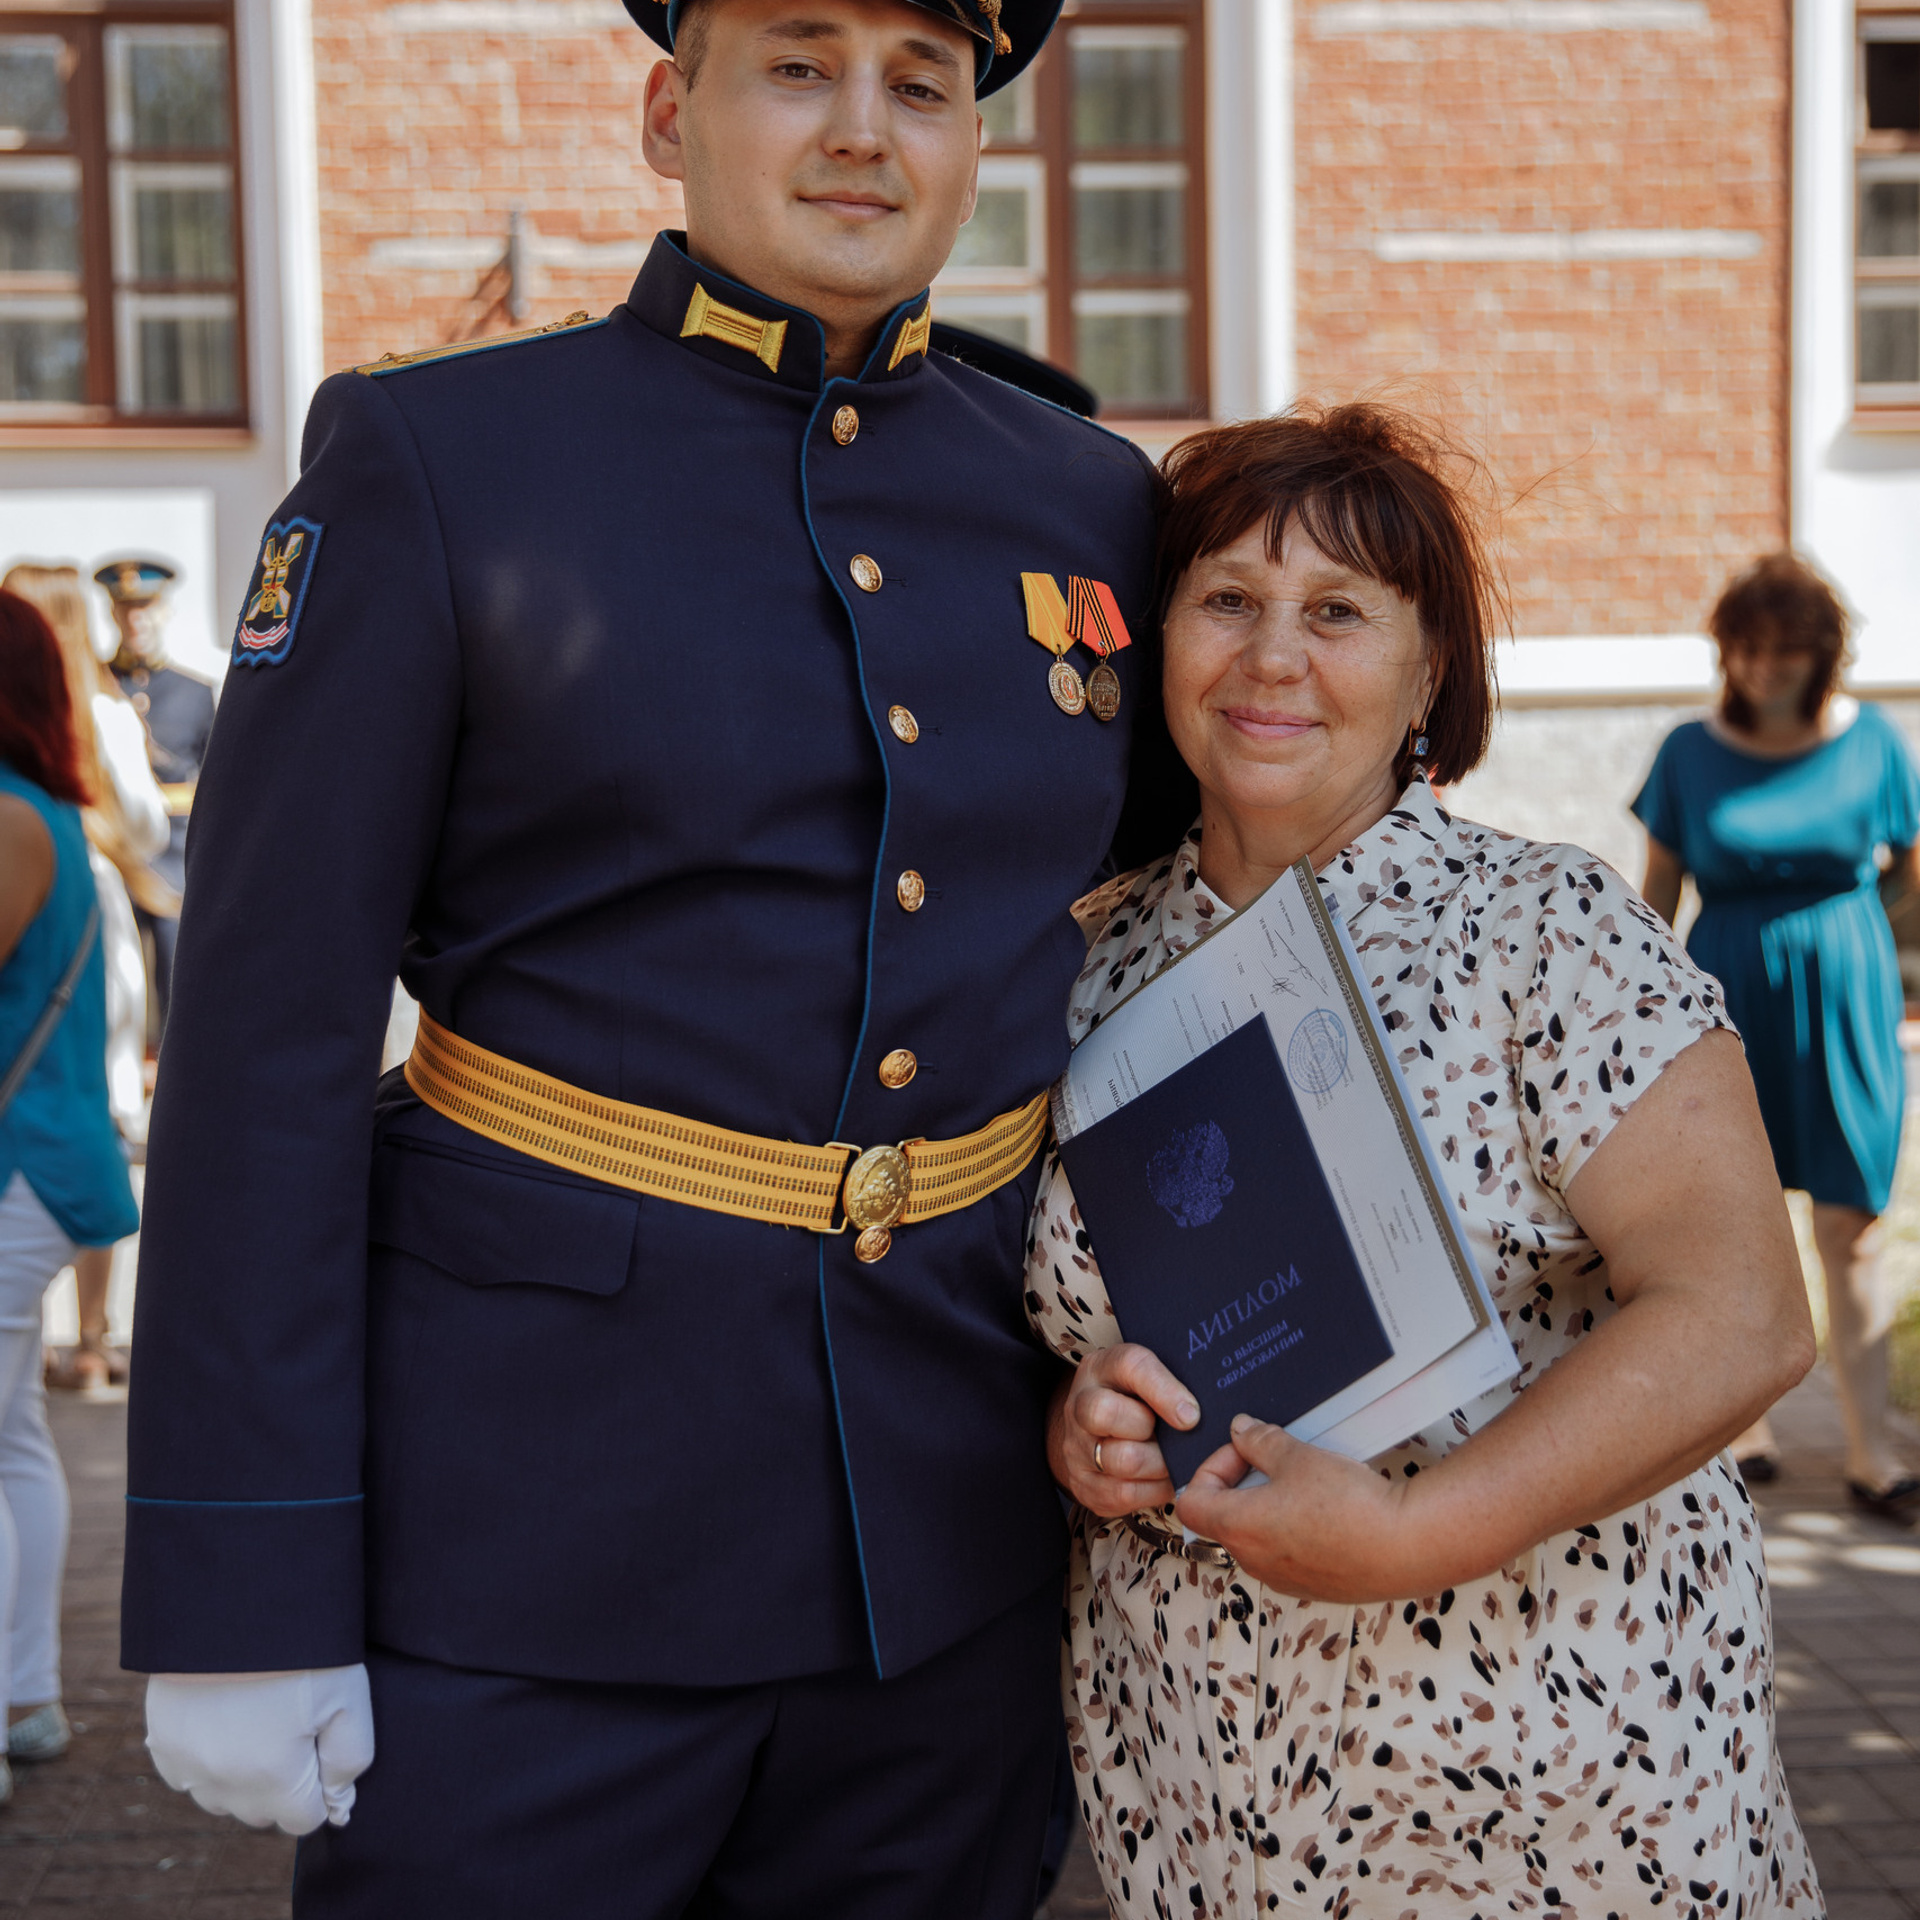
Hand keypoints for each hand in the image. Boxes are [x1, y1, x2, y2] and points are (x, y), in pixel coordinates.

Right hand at [146, 1665, 374, 1834]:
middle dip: (283, 1786)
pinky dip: (208, 1761)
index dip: (321, 1789)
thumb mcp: (348, 1697)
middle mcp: (224, 1783)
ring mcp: (188, 1765)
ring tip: (260, 1721)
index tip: (321, 1749)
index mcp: (273, 1776)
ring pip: (223, 1799)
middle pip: (262, 1813)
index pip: (303, 1819)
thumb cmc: (302, 1648)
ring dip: (243, 1778)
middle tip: (294, 1728)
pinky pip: (189, 1777)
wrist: (235, 1601)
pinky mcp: (162, 1743)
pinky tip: (226, 1720)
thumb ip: (349, 1760)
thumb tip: (338, 1805)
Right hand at [1047, 1343, 1199, 1516]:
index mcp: (1102, 1367)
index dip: (1163, 1390)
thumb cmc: (1136, 1402)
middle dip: (1150, 1429)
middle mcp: (1080, 1404)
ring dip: (1158, 1464)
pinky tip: (1162, 1478)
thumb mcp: (1151, 1378)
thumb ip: (1176, 1382)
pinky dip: (1152, 1490)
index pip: (1130, 1365)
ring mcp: (1076, 1447)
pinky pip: (1122, 1494)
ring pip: (1120, 1460)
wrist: (1096, 1434)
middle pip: (1105, 1413)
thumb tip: (1217, 1404)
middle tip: (1174, 1436)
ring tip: (1173, 1459)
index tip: (1192, 1414)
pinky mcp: (1084, 1485)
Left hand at [1176, 1415, 1418, 1601]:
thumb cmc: (1349, 1504)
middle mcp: (1254, 1561)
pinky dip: (1293, 1530)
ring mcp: (1284, 1579)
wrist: (1406, 1546)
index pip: (1191, 1502)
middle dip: (1241, 1484)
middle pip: (1223, 1519)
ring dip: (1268, 1507)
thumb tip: (1241, 1431)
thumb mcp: (1298, 1456)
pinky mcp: (1313, 1587)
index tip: (1242, 1452)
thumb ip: (1260, 1441)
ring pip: (1256, 1537)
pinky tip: (1326, 1510)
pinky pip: (1286, 1555)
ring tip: (1304, 1483)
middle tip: (1275, 1461)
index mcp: (1238, 1528)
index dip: (1210, 1469)